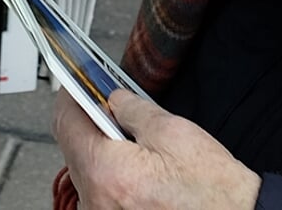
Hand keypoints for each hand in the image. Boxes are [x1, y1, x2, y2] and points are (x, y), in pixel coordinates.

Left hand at [53, 90, 260, 209]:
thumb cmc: (213, 190)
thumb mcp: (174, 132)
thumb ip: (134, 110)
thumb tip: (114, 98)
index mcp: (107, 173)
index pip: (68, 124)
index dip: (71, 97)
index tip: (76, 82)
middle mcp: (97, 201)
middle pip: (74, 148)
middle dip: (86, 120)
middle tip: (105, 100)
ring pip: (85, 170)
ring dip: (98, 146)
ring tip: (123, 130)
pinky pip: (99, 190)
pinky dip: (107, 170)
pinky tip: (127, 158)